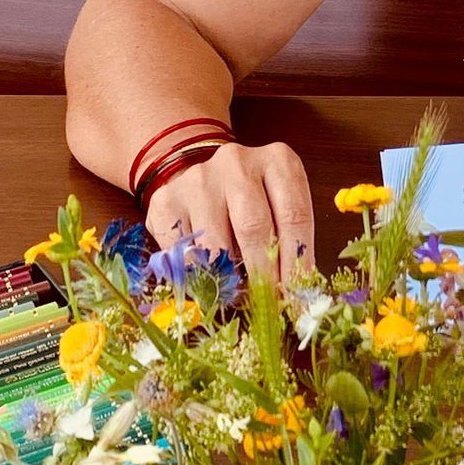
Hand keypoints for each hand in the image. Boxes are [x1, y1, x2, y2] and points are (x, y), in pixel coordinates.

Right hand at [144, 141, 315, 280]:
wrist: (205, 178)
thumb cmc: (255, 201)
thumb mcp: (281, 209)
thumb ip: (290, 243)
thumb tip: (296, 293)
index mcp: (278, 161)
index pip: (294, 215)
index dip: (297, 262)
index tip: (297, 295)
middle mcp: (237, 163)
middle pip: (253, 227)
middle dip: (264, 275)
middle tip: (268, 303)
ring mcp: (198, 179)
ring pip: (214, 244)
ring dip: (228, 280)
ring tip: (238, 296)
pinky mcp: (166, 201)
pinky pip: (181, 252)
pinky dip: (195, 276)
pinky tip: (206, 281)